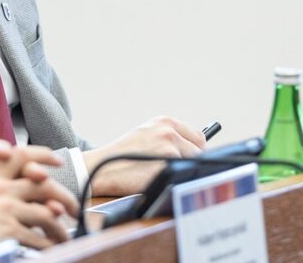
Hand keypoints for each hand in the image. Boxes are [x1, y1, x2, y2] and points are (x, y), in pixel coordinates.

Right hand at [0, 143, 77, 249]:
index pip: (21, 154)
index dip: (42, 154)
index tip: (57, 162)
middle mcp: (0, 189)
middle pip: (43, 185)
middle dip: (64, 197)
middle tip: (74, 208)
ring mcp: (6, 209)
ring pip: (46, 214)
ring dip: (59, 228)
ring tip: (63, 237)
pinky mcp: (9, 231)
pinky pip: (38, 238)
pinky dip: (48, 245)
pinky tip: (52, 249)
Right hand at [83, 116, 206, 196]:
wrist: (103, 166)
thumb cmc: (122, 155)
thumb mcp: (146, 135)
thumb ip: (168, 137)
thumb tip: (194, 149)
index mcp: (165, 122)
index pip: (198, 136)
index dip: (195, 150)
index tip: (191, 158)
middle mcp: (169, 132)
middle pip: (199, 151)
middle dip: (191, 161)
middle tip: (175, 170)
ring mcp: (170, 148)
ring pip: (193, 165)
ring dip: (182, 171)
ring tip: (160, 173)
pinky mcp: (168, 166)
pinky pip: (183, 176)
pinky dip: (174, 180)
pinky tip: (158, 179)